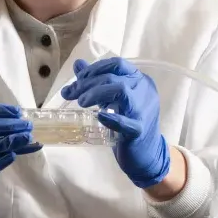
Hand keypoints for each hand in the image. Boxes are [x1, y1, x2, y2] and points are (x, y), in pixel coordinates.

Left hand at [60, 58, 169, 188]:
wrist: (146, 153)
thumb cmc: (128, 122)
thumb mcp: (112, 98)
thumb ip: (96, 81)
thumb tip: (78, 64)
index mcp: (140, 80)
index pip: (117, 64)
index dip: (95, 69)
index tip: (78, 79)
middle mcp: (144, 91)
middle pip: (113, 78)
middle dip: (87, 83)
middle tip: (70, 93)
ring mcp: (143, 110)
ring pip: (121, 90)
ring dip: (96, 93)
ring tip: (81, 102)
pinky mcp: (139, 130)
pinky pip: (125, 122)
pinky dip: (110, 118)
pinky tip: (99, 116)